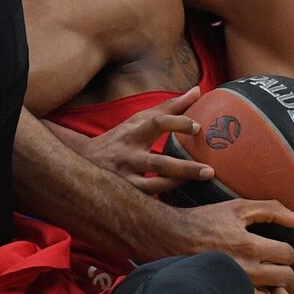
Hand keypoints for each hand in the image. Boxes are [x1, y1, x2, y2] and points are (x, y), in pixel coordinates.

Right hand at [56, 87, 214, 193]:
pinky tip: (181, 203)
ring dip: (176, 186)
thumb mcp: (139, 119)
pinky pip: (146, 200)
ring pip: (152, 186)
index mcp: (134, 133)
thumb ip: (170, 106)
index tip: (198, 128)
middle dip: (185, 168)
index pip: (157, 124)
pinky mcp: (124, 194)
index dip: (178, 123)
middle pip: (158, 163)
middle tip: (209, 171)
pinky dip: (162, 201)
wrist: (83, 160)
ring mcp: (125, 177)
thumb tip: (197, 90)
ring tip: (200, 184)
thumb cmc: (121, 137)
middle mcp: (129, 155)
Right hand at [153, 198, 293, 290]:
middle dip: (282, 271)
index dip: (285, 250)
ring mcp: (232, 286)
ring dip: (270, 291)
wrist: (170, 237)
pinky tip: (247, 290)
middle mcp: (244, 269)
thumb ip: (273, 209)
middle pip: (283, 278)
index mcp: (250, 245)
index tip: (275, 249)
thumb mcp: (238, 207)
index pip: (288, 254)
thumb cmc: (206, 220)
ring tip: (263, 281)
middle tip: (272, 265)